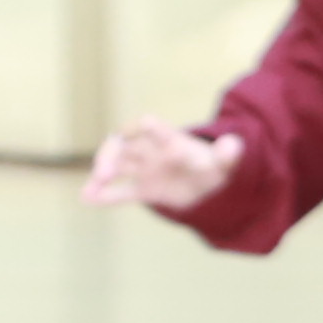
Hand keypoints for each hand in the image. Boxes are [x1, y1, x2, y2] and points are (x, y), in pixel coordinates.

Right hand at [83, 117, 240, 212]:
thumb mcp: (225, 161)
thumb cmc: (213, 165)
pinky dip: (104, 194)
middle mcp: (151, 152)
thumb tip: (235, 144)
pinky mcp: (143, 189)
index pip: (156, 130)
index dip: (150, 127)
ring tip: (93, 185)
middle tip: (106, 171)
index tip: (145, 123)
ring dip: (102, 173)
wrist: (207, 182)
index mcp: (170, 141)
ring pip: (117, 166)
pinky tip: (87, 199)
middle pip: (124, 146)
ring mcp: (144, 170)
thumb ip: (228, 153)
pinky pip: (120, 192)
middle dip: (112, 154)